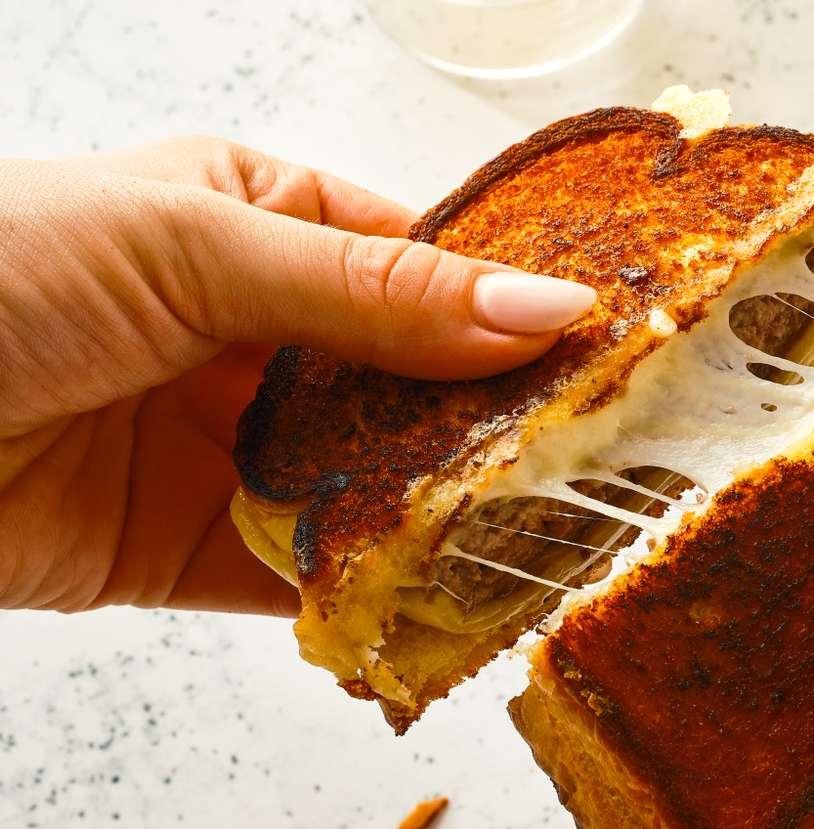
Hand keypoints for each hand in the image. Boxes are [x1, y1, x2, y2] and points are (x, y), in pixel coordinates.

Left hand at [0, 138, 594, 614]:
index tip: (608, 348)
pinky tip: (437, 606)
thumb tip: (542, 312)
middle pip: (408, 383)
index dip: (510, 306)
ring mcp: (225, 442)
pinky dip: (366, 596)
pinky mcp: (189, 548)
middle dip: (490, 424)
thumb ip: (373, 291)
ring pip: (369, 484)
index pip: (419, 263)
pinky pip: (303, 575)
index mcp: (255, 222)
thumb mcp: (192, 246)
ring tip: (540, 540)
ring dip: (439, 516)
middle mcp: (251, 331)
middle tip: (596, 460)